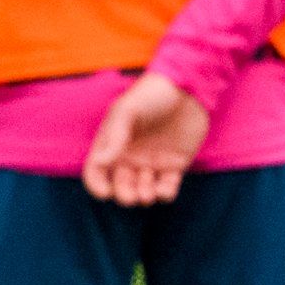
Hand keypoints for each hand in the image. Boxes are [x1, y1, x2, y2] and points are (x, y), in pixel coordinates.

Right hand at [82, 69, 208, 206]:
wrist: (188, 88)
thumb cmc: (152, 95)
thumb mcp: (128, 110)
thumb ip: (114, 137)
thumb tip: (100, 163)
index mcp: (112, 144)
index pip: (96, 171)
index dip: (96, 185)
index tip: (105, 193)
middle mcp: (130, 157)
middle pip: (120, 186)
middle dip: (124, 195)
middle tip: (132, 197)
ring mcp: (152, 162)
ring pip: (143, 191)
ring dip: (143, 197)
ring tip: (148, 194)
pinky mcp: (175, 165)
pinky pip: (167, 188)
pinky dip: (164, 194)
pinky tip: (164, 190)